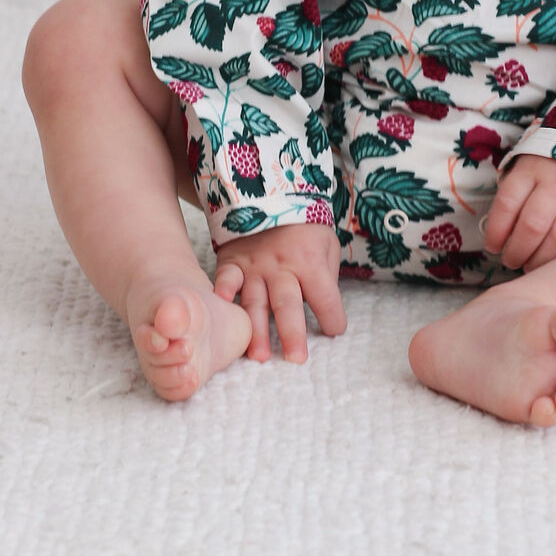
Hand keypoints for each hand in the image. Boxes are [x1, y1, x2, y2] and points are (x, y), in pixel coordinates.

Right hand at [212, 222, 346, 362]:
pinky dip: (223, 293)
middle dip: (292, 334)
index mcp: (310, 262)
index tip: (334, 332)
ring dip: (256, 330)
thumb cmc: (305, 229)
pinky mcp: (233, 262)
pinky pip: (226, 278)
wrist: (273, 195)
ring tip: (259, 356)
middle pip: (288, 304)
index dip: (333, 318)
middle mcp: (283, 266)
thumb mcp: (326, 245)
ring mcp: (255, 265)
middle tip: (296, 359)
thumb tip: (326, 312)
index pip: (326, 297)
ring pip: (256, 301)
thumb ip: (326, 277)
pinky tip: (221, 309)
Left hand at [483, 156, 555, 272]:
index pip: (507, 203)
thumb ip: (515, 194)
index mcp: (531, 167)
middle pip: (532, 226)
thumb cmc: (551, 162)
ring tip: (529, 266)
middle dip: (516, 251)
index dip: (496, 231)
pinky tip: (555, 262)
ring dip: (540, 260)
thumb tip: (498, 234)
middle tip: (510, 261)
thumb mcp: (528, 166)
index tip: (492, 246)